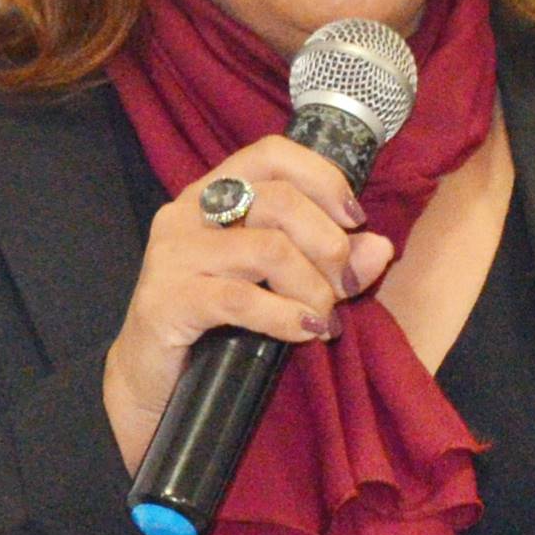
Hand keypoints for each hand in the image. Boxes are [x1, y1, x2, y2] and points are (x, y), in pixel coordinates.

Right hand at [102, 138, 397, 465]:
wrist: (153, 380)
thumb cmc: (218, 323)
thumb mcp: (279, 284)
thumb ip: (329, 261)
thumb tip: (380, 247)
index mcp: (213, 192)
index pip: (273, 154)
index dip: (324, 179)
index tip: (355, 219)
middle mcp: (188, 212)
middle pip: (279, 201)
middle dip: (329, 245)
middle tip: (343, 287)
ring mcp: (173, 254)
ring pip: (269, 249)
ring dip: (312, 286)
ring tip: (322, 316)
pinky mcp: (167, 299)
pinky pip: (242, 298)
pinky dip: (285, 316)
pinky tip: (305, 331)